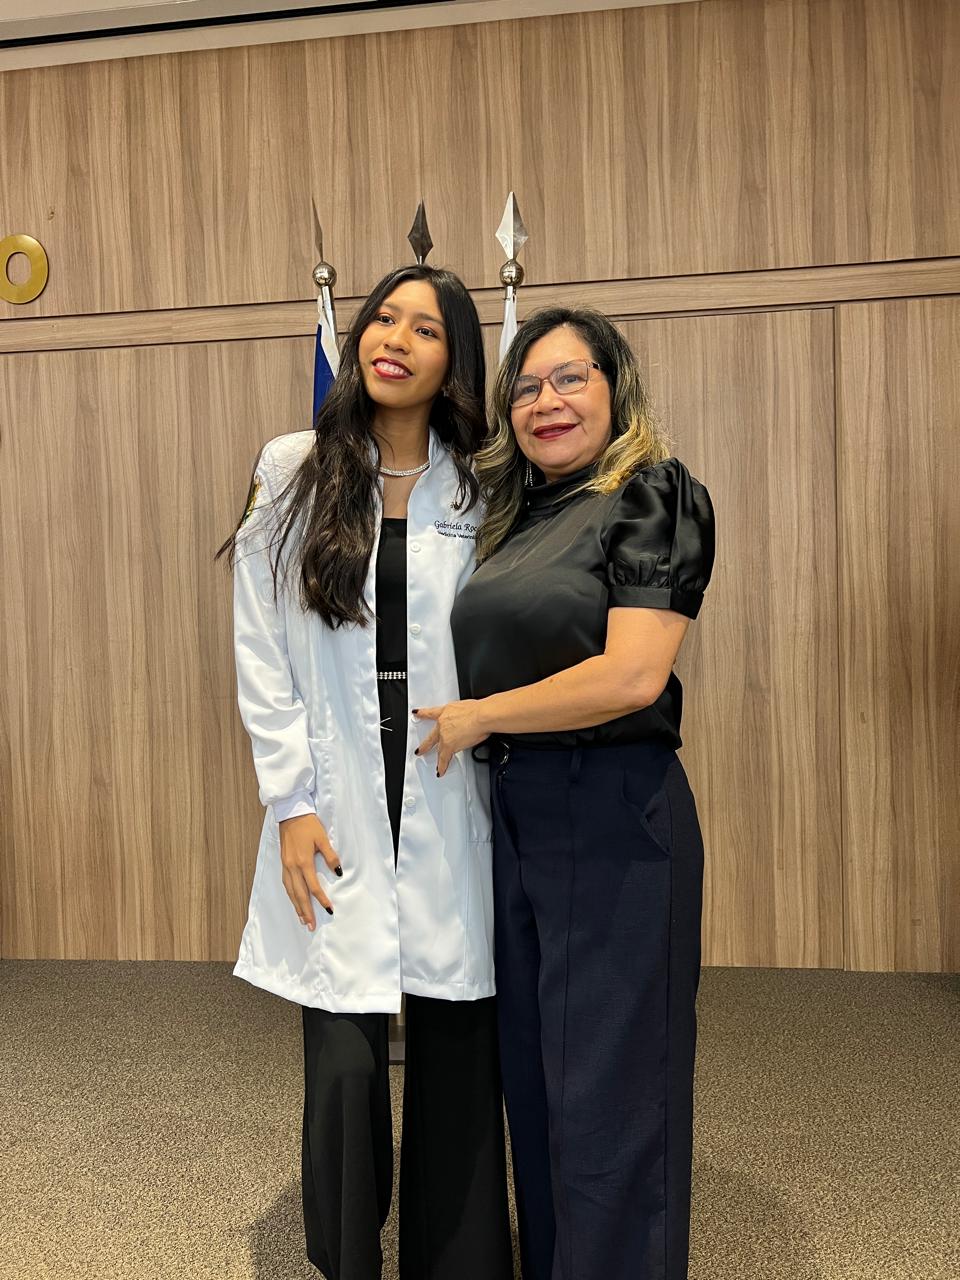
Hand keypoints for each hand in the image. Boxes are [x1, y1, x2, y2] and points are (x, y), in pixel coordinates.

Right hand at [278, 813, 341, 930]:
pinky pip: (286, 884)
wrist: (291, 814)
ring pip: (291, 892)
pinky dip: (290, 896)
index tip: (328, 910)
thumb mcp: (322, 838)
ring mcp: (286, 866)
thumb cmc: (308, 825)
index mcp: (303, 862)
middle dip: (306, 911)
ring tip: (303, 920)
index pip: (313, 887)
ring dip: (297, 907)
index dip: (321, 899)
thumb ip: (330, 856)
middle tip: (311, 926)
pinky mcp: (283, 863)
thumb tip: (338, 872)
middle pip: (299, 894)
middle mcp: (293, 867)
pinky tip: (294, 901)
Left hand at [414, 701, 488, 776]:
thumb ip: (463, 715)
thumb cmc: (478, 711)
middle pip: (431, 737)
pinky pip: (444, 759)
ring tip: (437, 766)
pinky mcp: (449, 746)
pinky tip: (440, 771)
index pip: (431, 713)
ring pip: (439, 749)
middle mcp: (442, 724)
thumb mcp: (466, 707)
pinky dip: (442, 766)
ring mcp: (444, 736)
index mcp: (446, 712)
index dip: (423, 713)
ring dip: (438, 758)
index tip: (416, 713)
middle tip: (419, 751)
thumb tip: (469, 720)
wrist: (480, 716)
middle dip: (425, 745)